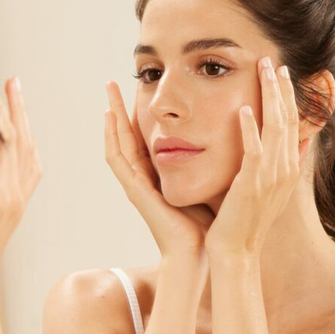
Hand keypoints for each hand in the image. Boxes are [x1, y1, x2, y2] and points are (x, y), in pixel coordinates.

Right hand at [0, 77, 42, 301]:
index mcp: (1, 202)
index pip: (3, 148)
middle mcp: (16, 198)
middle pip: (22, 145)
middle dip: (17, 111)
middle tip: (11, 82)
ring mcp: (19, 202)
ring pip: (29, 155)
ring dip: (24, 124)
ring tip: (16, 98)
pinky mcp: (16, 205)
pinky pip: (28, 169)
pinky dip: (26, 146)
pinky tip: (20, 136)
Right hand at [105, 82, 214, 257]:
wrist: (202, 251)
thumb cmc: (208, 221)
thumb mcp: (207, 182)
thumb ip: (207, 161)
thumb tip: (224, 135)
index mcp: (158, 174)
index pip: (143, 137)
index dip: (140, 113)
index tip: (142, 88)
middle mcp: (143, 176)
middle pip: (127, 135)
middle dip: (121, 107)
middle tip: (115, 82)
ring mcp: (136, 183)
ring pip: (118, 141)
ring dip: (113, 115)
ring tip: (110, 89)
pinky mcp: (134, 190)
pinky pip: (117, 159)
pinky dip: (112, 137)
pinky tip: (111, 115)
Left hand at [204, 58, 311, 258]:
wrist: (236, 249)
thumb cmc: (246, 219)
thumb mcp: (270, 190)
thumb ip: (281, 165)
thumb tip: (294, 143)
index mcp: (287, 168)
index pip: (292, 125)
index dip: (288, 98)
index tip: (281, 75)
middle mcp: (284, 169)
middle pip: (287, 119)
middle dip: (282, 89)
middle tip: (273, 62)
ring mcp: (270, 176)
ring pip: (275, 128)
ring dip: (270, 97)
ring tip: (264, 71)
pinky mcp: (251, 183)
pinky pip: (252, 150)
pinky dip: (248, 129)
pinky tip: (241, 110)